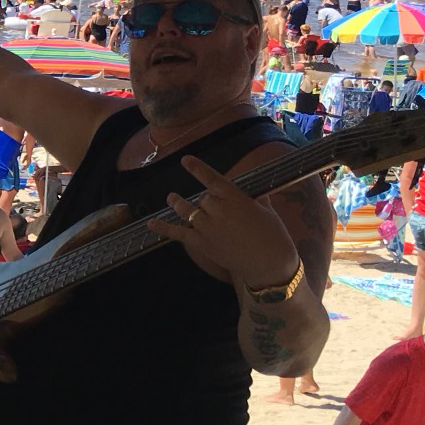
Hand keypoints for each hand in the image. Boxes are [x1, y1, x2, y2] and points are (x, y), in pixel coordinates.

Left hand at [145, 156, 300, 289]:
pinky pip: (178, 233)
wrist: (269, 264)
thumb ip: (253, 198)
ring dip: (178, 204)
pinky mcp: (201, 243)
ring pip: (187, 210)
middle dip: (206, 201)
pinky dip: (163, 228)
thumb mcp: (266, 210)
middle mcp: (218, 210)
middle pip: (203, 198)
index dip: (198, 169)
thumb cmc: (273, 235)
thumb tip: (248, 192)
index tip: (185, 160)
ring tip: (171, 198)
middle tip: (215, 208)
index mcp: (235, 199)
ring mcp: (207, 228)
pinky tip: (151, 225)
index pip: (212, 179)